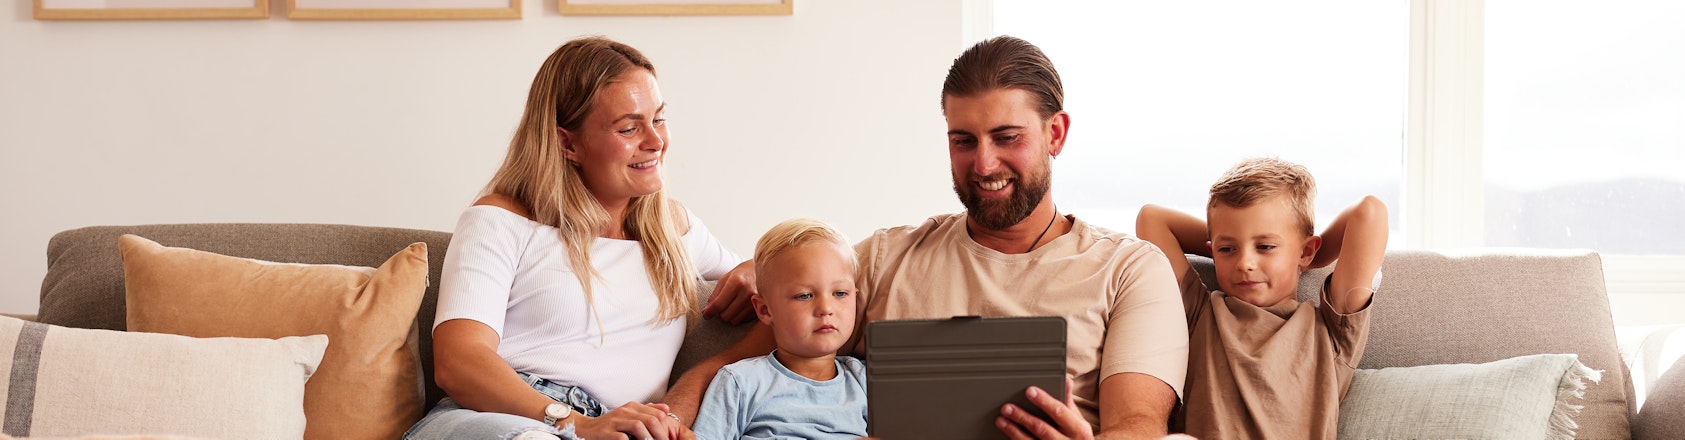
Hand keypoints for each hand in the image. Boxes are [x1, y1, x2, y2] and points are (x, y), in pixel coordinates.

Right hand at [568, 402, 688, 439]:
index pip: (658, 414)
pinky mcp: (606, 432)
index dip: (666, 428)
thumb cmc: (610, 424)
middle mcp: (625, 411)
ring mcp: (615, 421)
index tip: (668, 439)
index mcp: (632, 407)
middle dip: (660, 435)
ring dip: (649, 439)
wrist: (585, 429)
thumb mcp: (629, 414)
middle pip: (651, 420)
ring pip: (639, 426)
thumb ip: (647, 411)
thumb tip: (666, 409)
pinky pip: (622, 437)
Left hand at [700, 260, 757, 323]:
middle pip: (726, 315)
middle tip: (721, 305)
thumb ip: (716, 293)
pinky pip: (743, 320)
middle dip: (720, 312)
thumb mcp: (726, 278)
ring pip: (734, 320)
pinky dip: (738, 315)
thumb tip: (708, 309)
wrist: (764, 271)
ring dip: (729, 315)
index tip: (705, 315)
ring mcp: (755, 302)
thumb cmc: (743, 273)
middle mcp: (747, 293)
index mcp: (737, 282)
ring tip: (731, 305)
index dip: (709, 312)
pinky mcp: (760, 309)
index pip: (719, 304)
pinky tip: (740, 306)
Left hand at [997, 377, 1092, 439]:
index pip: (1059, 412)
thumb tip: (1066, 380)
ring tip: (1001, 420)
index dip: (1044, 401)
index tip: (1030, 391)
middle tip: (1007, 407)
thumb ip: (1068, 402)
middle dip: (1023, 417)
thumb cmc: (1077, 436)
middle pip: (1042, 429)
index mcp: (1078, 429)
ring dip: (1014, 431)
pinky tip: (1007, 433)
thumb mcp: (1077, 420)